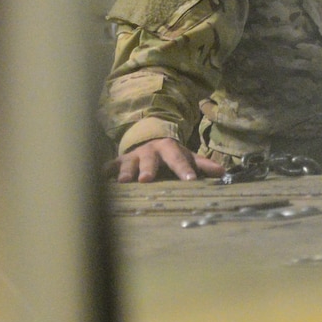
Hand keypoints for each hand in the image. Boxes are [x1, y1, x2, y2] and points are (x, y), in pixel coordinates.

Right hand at [110, 137, 225, 182]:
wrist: (148, 139)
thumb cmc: (170, 154)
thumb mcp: (186, 155)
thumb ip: (202, 164)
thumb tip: (222, 172)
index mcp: (169, 149)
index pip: (179, 159)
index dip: (185, 169)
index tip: (191, 181)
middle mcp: (149, 152)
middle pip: (150, 160)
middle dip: (148, 169)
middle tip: (147, 179)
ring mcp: (132, 157)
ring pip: (128, 164)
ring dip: (126, 172)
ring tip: (123, 182)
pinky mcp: (117, 162)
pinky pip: (109, 166)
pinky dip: (104, 171)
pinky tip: (99, 178)